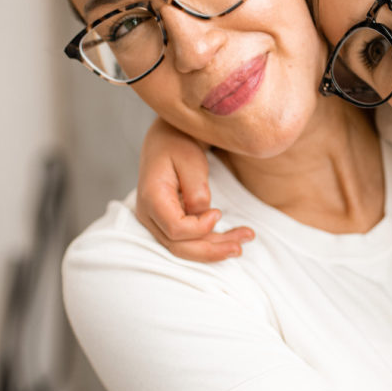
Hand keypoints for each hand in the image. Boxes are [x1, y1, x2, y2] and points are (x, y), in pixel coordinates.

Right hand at [136, 118, 253, 261]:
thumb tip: (203, 217)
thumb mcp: (191, 160)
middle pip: (179, 247)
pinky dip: (210, 242)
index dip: (200, 228)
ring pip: (184, 248)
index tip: (219, 213)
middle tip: (240, 248)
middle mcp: (148, 214)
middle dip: (211, 251)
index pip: (175, 229)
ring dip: (215, 249)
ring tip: (243, 243)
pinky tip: (232, 240)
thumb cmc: (179, 145)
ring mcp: (155, 221)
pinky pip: (187, 240)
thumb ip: (197, 191)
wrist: (167, 139)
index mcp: (152, 197)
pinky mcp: (167, 223)